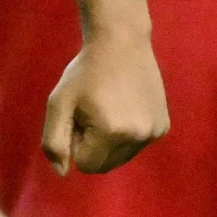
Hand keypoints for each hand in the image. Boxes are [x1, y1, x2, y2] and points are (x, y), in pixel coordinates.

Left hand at [42, 33, 169, 175]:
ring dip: (108, 141)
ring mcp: (154, 132)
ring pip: (120, 157)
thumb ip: (54, 142)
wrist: (121, 43)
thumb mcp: (58, 103)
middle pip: (104, 166)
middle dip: (92, 145)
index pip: (85, 165)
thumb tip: (63, 173)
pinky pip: (136, 145)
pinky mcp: (163, 127)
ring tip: (107, 107)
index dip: (76, 141)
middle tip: (91, 112)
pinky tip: (124, 106)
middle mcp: (138, 136)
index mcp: (112, 132)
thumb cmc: (84, 73)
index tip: (79, 115)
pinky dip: (126, 134)